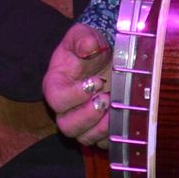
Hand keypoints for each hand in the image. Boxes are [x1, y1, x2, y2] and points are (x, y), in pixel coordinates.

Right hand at [44, 24, 113, 143]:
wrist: (105, 54)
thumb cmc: (89, 45)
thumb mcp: (84, 35)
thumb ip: (83, 39)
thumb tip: (88, 48)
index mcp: (55, 85)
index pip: (56, 99)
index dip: (74, 95)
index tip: (97, 82)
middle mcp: (65, 108)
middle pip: (66, 125)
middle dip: (87, 116)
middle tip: (106, 99)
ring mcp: (80, 120)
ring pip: (83, 137)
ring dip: (100, 128)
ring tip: (116, 110)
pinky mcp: (97, 127)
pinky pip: (100, 142)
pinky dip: (111, 135)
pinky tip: (123, 119)